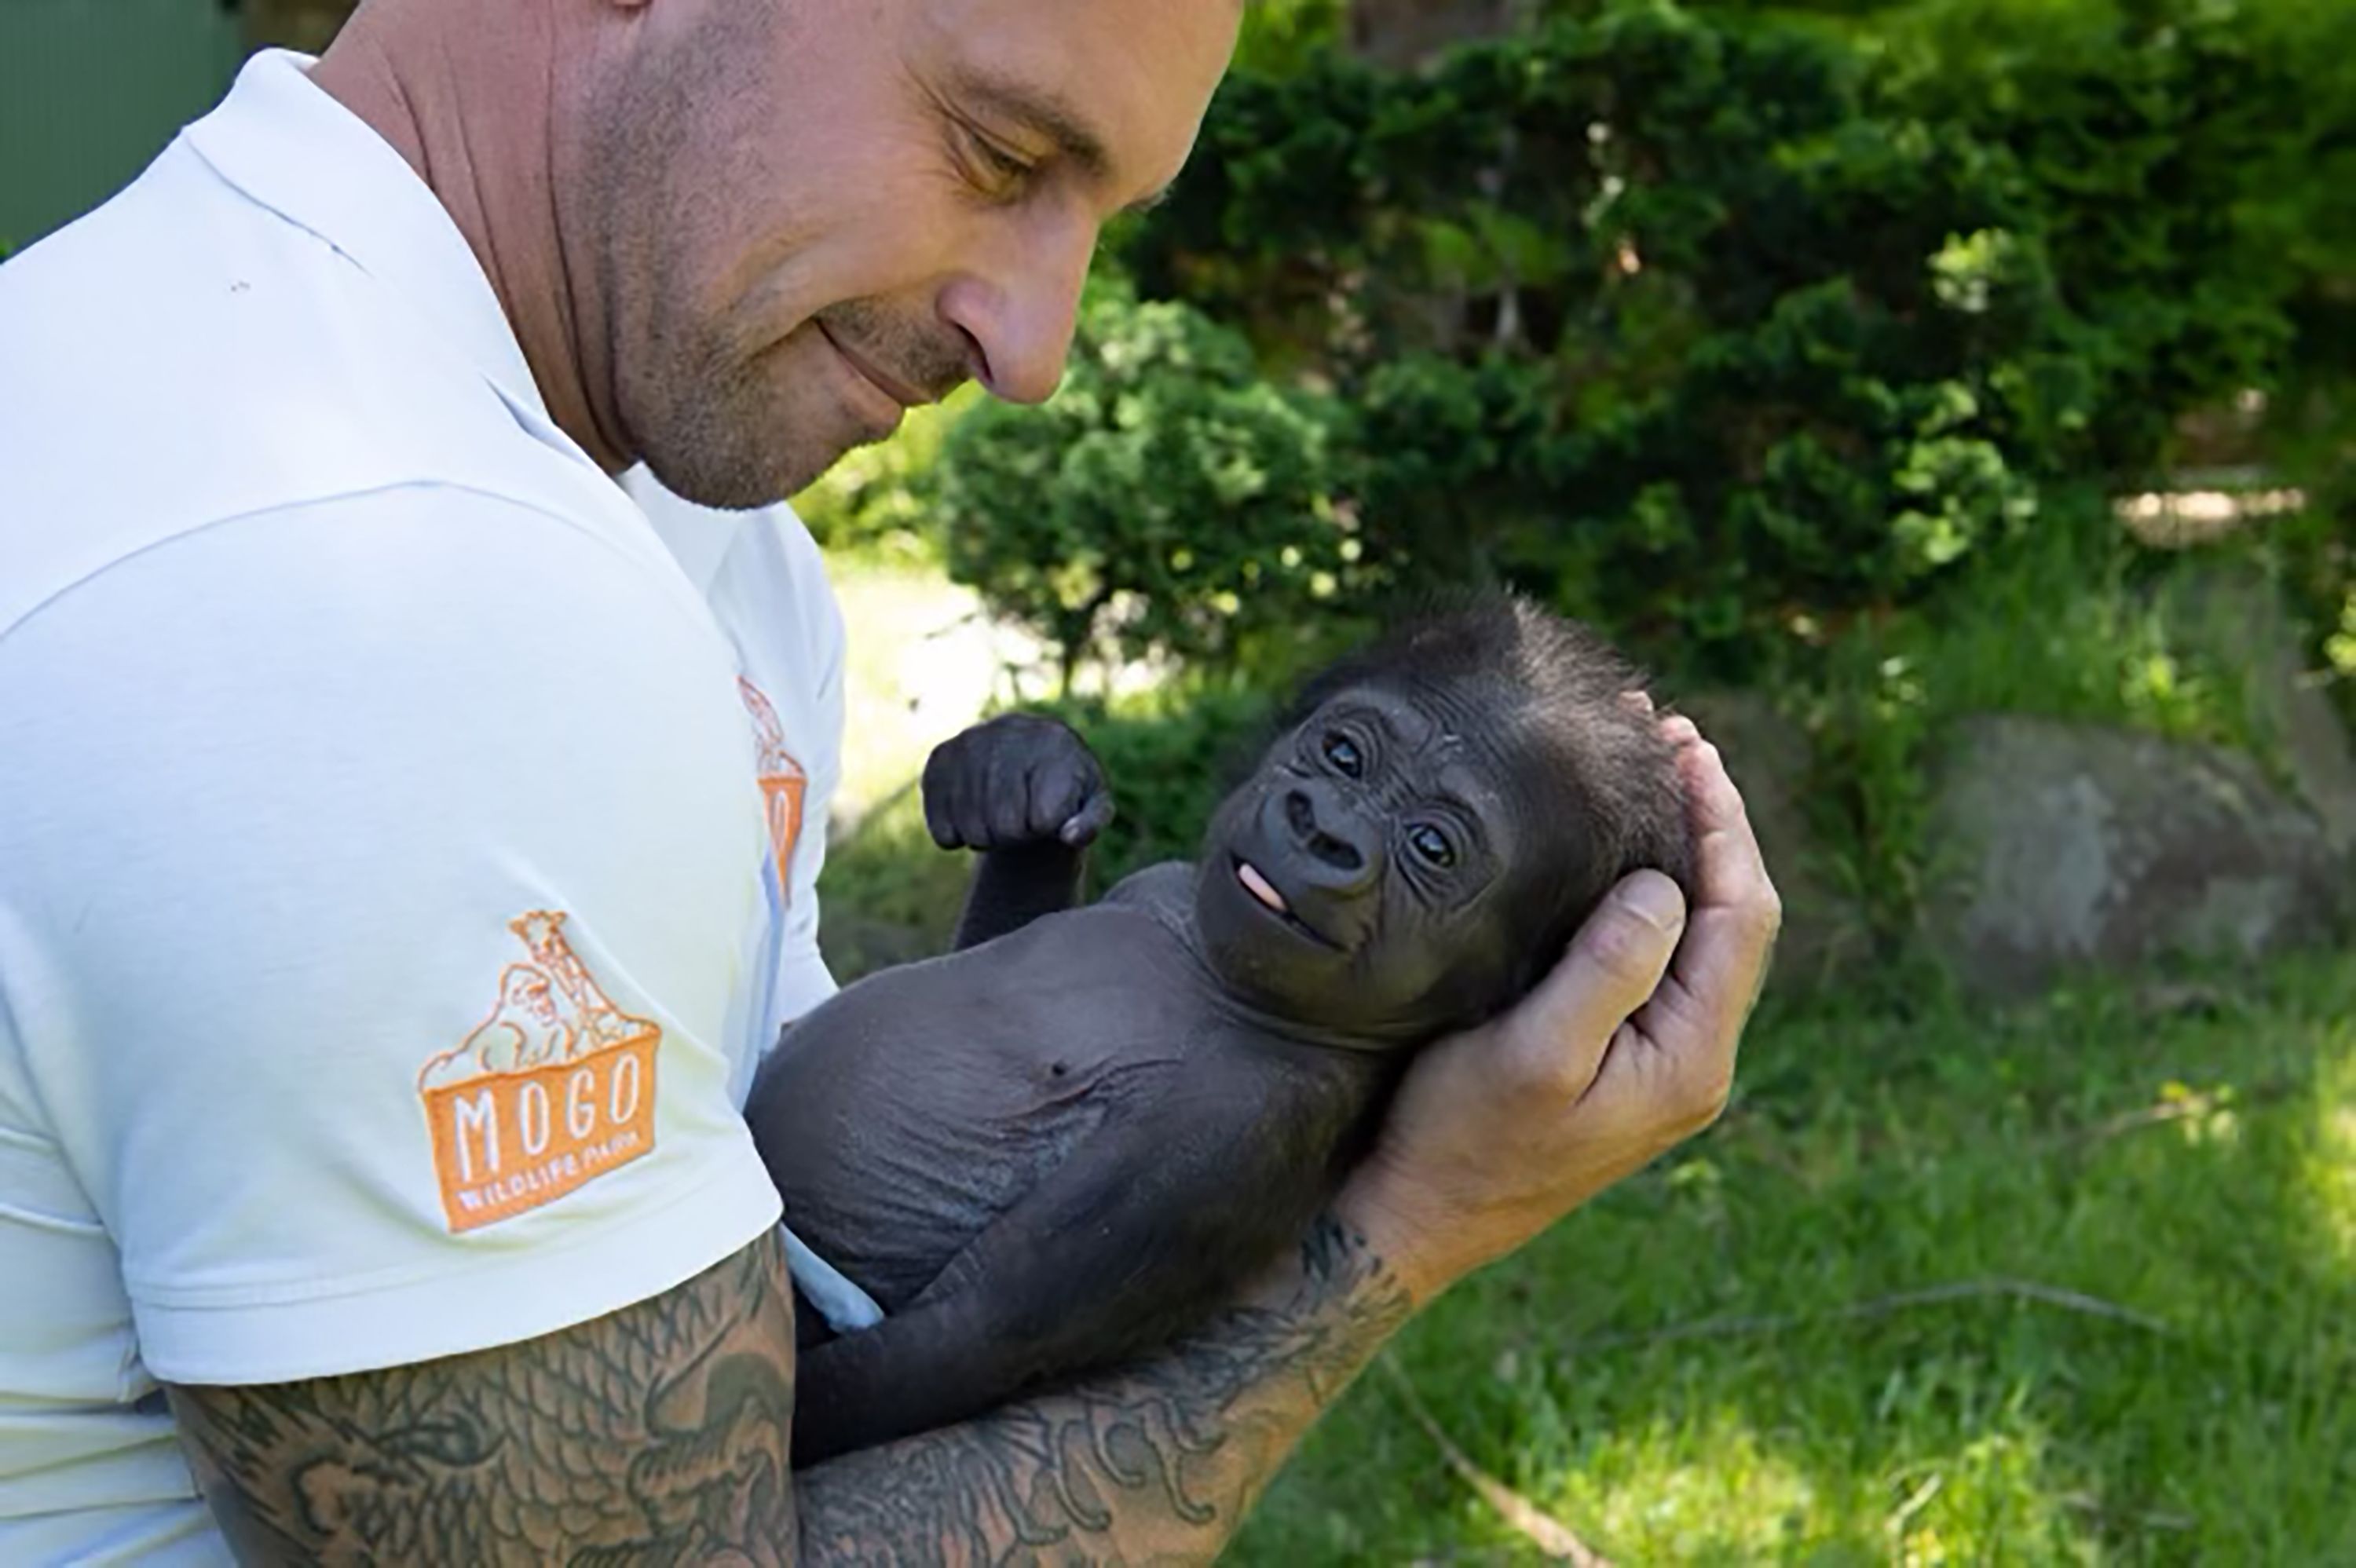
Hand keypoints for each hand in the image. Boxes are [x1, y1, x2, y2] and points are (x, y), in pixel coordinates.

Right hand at [922, 714, 1113, 852]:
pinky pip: (940, 824)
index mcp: (1055, 740)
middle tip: (1019, 824)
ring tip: (997, 821)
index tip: (1047, 816)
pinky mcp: (940, 757)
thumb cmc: (1065, 790)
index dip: (1044, 829)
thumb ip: (1091, 824)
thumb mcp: (1092, 806)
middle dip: (1015, 836)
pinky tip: (970, 821)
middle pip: (1004, 825)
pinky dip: (954, 837)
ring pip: (971, 827)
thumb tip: (1070, 836)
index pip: (1042, 817)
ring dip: (986, 839)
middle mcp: (1008, 731)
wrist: (1025, 763)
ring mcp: (969, 740)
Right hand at [1333, 715, 1779, 1303]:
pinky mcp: (1620, 1058)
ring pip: (1697, 934)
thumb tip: (1665, 883)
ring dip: (1681, 849)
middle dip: (1709, 821)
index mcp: (1691, 1058)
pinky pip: (1659, 956)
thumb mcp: (1533, 1053)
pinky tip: (1615, 851)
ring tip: (1651, 771)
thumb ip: (1609, 968)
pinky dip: (1648, 889)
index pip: (1741, 915)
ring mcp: (1658, 1061)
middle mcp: (1692, 1060)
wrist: (1415, 1221)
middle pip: (1732, 917)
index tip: (1686, 748)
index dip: (1723, 824)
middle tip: (1670, 736)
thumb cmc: (1459, 1140)